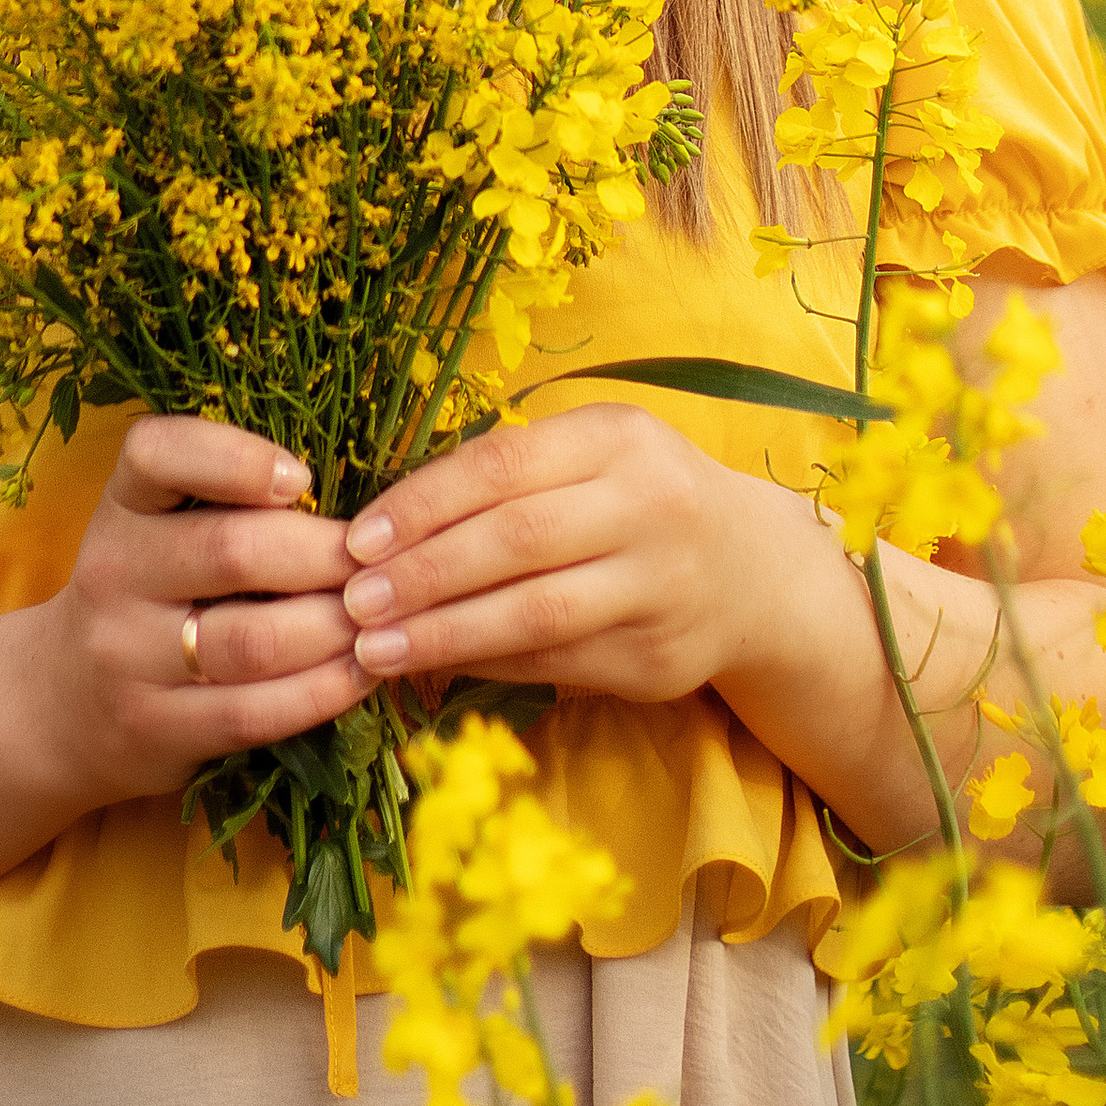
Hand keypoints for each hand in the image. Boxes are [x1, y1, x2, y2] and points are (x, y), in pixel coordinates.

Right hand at [40, 415, 366, 809]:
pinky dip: (321, 692)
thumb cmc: (148, 592)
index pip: (156, 452)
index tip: (303, 479)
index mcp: (121, 505)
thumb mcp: (157, 527)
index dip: (236, 457)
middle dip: (325, 555)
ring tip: (381, 620)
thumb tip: (359, 504)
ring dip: (335, 629)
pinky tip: (360, 674)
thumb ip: (227, 501)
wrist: (64, 703)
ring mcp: (128, 657)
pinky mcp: (156, 729)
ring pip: (252, 641)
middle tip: (380, 563)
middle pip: (232, 551)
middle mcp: (113, 573)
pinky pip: (254, 713)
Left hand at [342, 402, 799, 703]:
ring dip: (445, 634)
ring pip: (536, 614)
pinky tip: (434, 667)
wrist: (752, 572)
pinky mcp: (659, 658)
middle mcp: (650, 506)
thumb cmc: (637, 498)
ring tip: (374, 649)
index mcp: (619, 437)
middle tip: (352, 602)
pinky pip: (556, 662)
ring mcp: (660, 587)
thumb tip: (385, 526)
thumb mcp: (590, 455)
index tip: (358, 540)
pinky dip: (486, 665)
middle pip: (517, 542)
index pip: (503, 465)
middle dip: (423, 575)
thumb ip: (507, 476)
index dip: (423, 504)